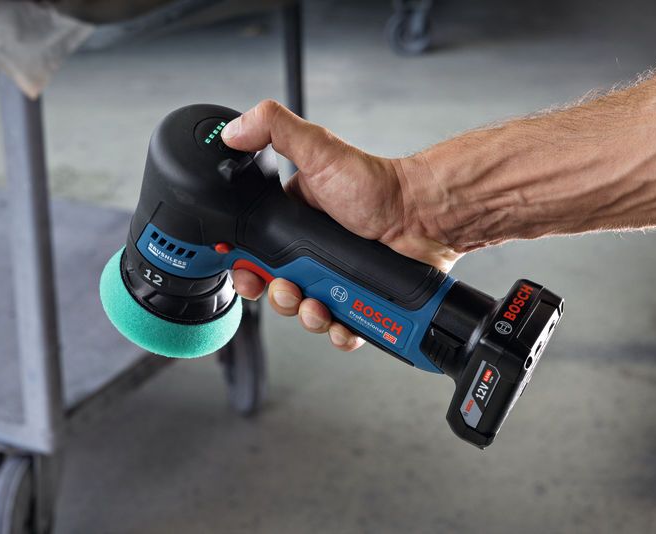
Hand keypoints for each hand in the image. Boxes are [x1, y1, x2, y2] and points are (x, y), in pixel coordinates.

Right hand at [222, 100, 459, 350]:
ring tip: (317, 303)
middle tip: (287, 287)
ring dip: (304, 316)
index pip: (254, 251)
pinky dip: (336, 332)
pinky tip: (339, 320)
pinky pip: (337, 327)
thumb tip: (232, 130)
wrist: (423, 217)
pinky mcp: (356, 300)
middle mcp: (310, 252)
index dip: (244, 266)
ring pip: (302, 312)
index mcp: (291, 221)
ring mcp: (333, 277)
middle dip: (276, 296)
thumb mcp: (319, 149)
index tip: (244, 272)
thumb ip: (274, 130)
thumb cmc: (376, 185)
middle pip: (275, 288)